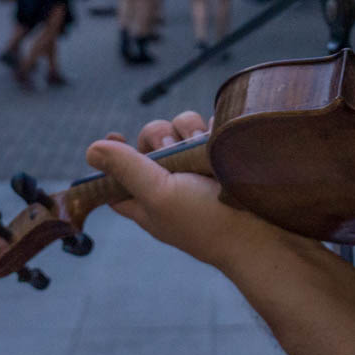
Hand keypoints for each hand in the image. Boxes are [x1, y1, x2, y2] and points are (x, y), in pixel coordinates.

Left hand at [85, 111, 289, 270]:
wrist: (264, 230)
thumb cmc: (207, 221)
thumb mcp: (159, 195)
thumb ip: (126, 168)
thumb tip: (91, 149)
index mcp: (146, 200)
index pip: (117, 176)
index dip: (112, 156)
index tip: (115, 136)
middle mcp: (171, 181)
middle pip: (150, 141)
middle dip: (160, 136)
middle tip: (173, 149)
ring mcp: (198, 166)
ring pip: (180, 127)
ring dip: (188, 130)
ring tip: (203, 147)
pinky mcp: (222, 153)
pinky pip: (209, 125)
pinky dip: (211, 127)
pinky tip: (218, 139)